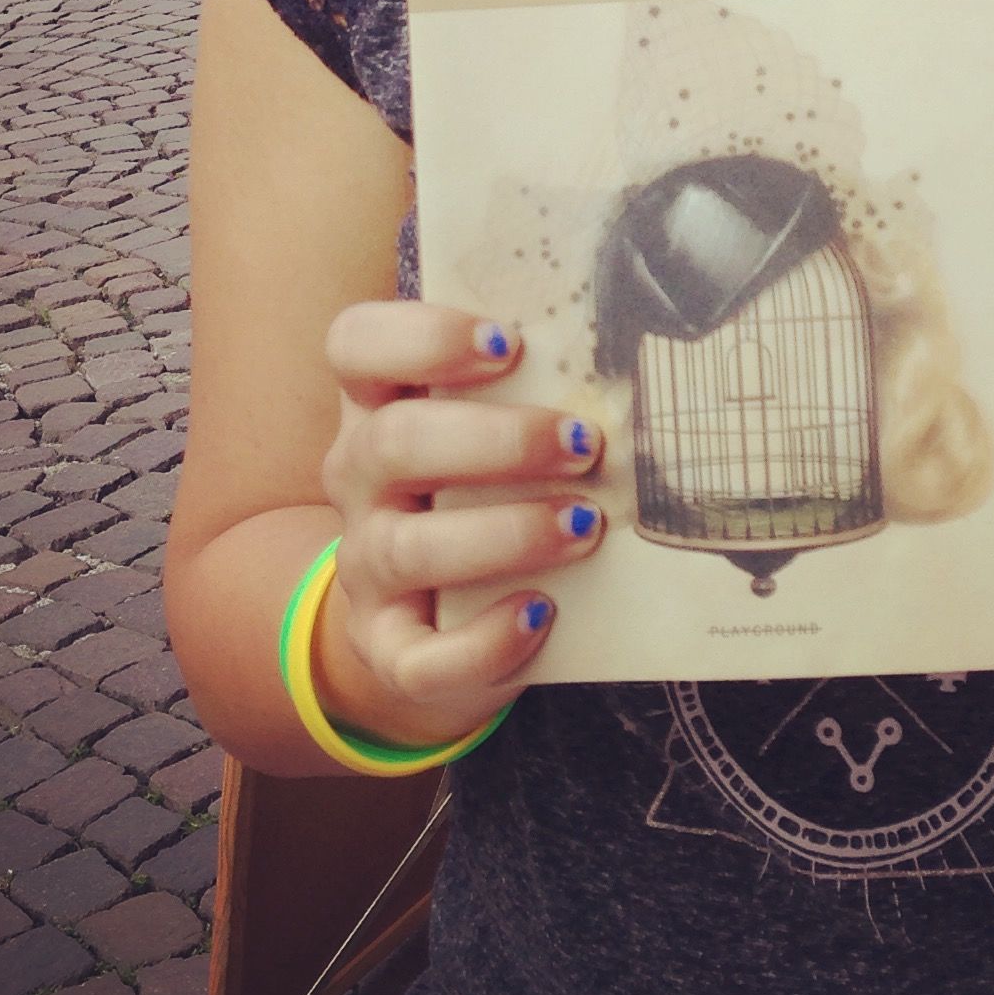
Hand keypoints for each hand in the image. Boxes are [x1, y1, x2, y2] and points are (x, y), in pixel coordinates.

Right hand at [318, 301, 606, 742]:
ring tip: (585, 524)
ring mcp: (367, 568)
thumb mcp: (496, 425)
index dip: (422, 336)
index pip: (357, 346)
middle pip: (394, 443)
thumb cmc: (487, 486)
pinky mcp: (391, 650)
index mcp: (380, 404)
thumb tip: (636, 356)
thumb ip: (539, 385)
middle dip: (498, 440)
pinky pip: (421, 658)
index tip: (508, 342)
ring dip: (506, 534)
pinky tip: (541, 615)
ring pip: (408, 549)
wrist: (442, 614)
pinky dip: (483, 642)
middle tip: (584, 444)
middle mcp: (361, 480)